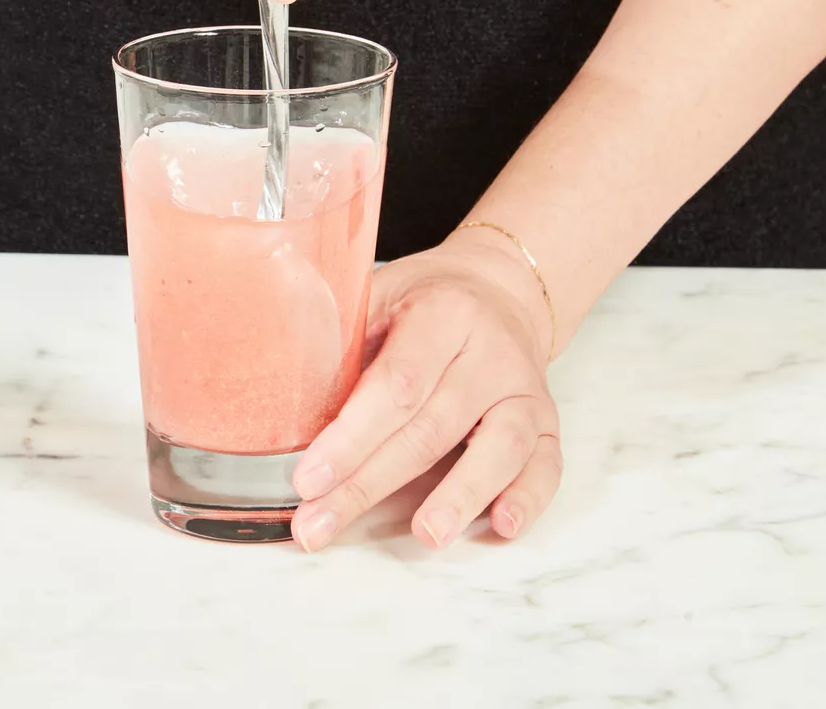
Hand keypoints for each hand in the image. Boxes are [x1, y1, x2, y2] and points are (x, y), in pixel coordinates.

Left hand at [290, 230, 563, 550]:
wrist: (499, 290)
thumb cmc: (424, 303)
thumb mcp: (379, 296)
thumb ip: (341, 340)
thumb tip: (278, 397)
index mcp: (442, 314)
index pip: (396, 383)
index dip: (351, 436)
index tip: (308, 478)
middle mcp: (490, 352)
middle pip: (432, 427)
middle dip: (372, 483)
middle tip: (321, 524)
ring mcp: (523, 390)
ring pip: (499, 448)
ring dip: (461, 495)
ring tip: (425, 536)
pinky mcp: (547, 422)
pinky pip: (546, 464)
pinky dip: (529, 497)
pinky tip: (501, 526)